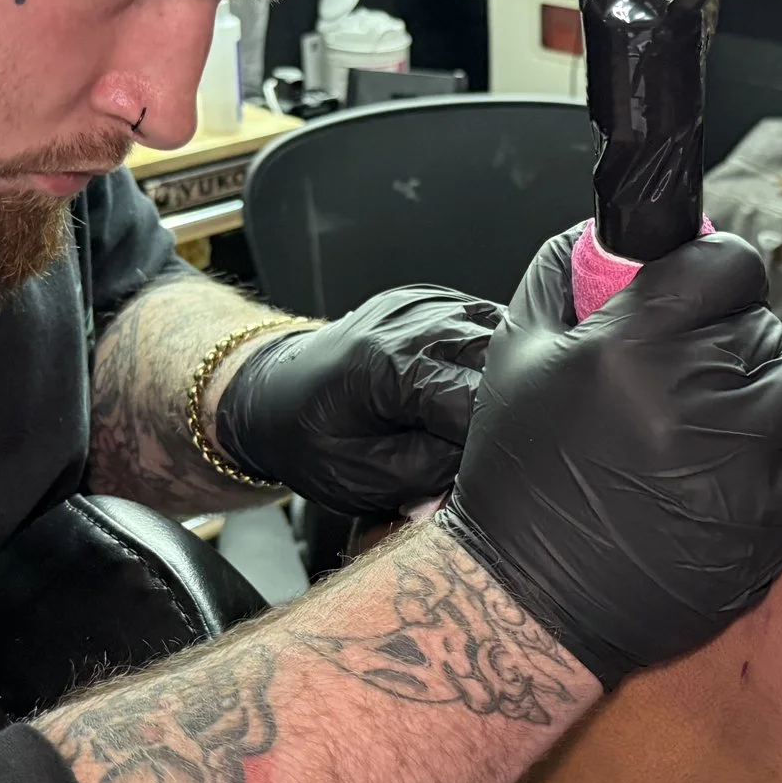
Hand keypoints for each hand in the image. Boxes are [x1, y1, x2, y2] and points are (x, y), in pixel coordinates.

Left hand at [216, 287, 501, 514]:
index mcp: (389, 364)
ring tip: (493, 422)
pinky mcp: (436, 301)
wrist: (272, 392)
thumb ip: (430, 472)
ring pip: (504, 336)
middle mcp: (414, 322)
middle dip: (509, 412)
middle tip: (491, 453)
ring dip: (509, 380)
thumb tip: (489, 464)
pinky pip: (488, 324)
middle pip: (501, 363)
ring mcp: (428, 304)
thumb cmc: (305, 438)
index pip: (478, 403)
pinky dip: (496, 359)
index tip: (495, 473)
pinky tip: (486, 388)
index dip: (495, 444)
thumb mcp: (359, 480)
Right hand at [436, 227, 781, 688]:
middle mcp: (699, 399)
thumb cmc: (519, 478)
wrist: (531, 604)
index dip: (718, 272)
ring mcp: (746, 465)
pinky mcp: (775, 521)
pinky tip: (734, 466)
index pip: (729, 265)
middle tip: (690, 373)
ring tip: (717, 419)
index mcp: (634, 346)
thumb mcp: (516, 356)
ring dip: (766, 389)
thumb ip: (561, 273)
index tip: (703, 293)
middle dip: (731, 337)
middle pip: (764, 324)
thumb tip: (608, 232)